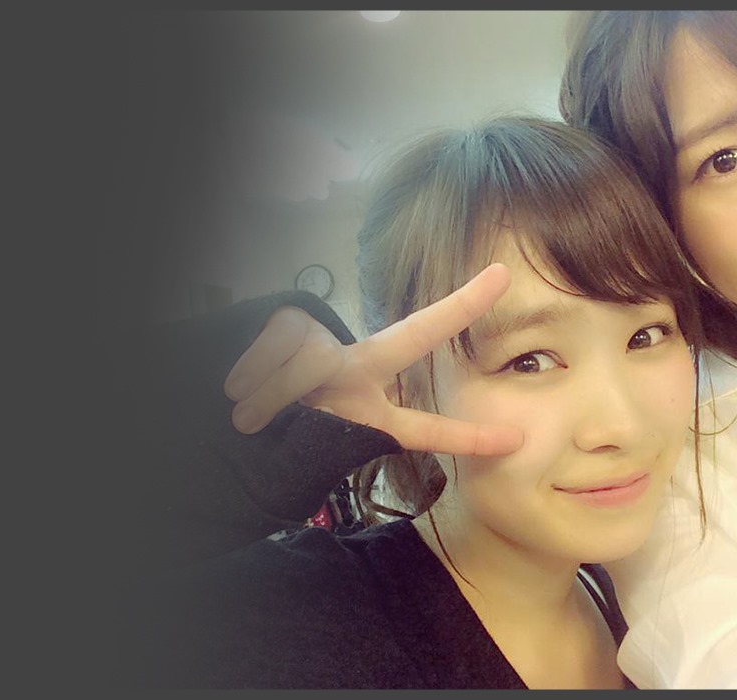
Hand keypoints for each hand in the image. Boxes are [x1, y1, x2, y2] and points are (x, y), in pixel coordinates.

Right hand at [224, 264, 523, 455]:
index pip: (423, 427)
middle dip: (457, 309)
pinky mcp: (289, 318)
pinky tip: (236, 388)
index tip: (516, 440)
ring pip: (313, 359)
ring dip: (274, 394)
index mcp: (365, 411)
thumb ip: (328, 437)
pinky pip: (280, 344)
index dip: (467, 437)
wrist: (221, 424)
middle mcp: (355, 370)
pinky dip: (254, 374)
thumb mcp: (305, 454)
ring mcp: (326, 342)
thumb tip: (298, 412)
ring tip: (250, 416)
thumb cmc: (269, 443)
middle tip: (502, 277)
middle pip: (412, 336)